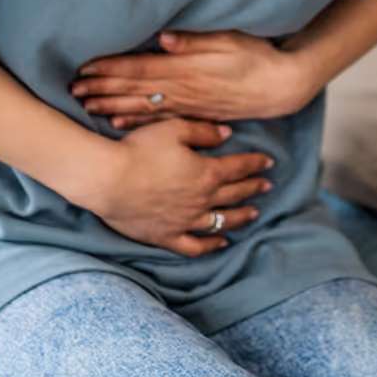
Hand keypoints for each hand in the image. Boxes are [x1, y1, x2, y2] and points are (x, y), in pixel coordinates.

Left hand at [70, 30, 316, 130]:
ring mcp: (188, 104)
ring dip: (112, 107)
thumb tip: (162, 37)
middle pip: (134, 90)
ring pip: (142, 107)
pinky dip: (137, 122)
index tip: (84, 68)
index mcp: (186, 68)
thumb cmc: (257, 57)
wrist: (281, 87)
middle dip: (102, 89)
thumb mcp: (230, 39)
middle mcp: (182, 89)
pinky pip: (159, 121)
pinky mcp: (195, 114)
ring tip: (86, 107)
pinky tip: (119, 124)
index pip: (139, 68)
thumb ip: (194, 39)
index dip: (110, 69)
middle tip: (72, 91)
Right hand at [85, 118, 275, 256]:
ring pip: (221, 221)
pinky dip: (211, 245)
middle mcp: (201, 199)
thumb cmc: (139, 149)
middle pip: (235, 194)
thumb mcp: (173, 130)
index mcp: (206, 172)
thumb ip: (203, 132)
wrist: (108, 180)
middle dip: (253, 188)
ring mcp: (185, 221)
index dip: (255, 164)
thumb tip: (227, 134)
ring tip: (253, 213)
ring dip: (240, 217)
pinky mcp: (166, 236)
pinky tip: (221, 242)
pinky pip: (195, 246)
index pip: (239, 167)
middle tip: (267, 186)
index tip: (268, 162)